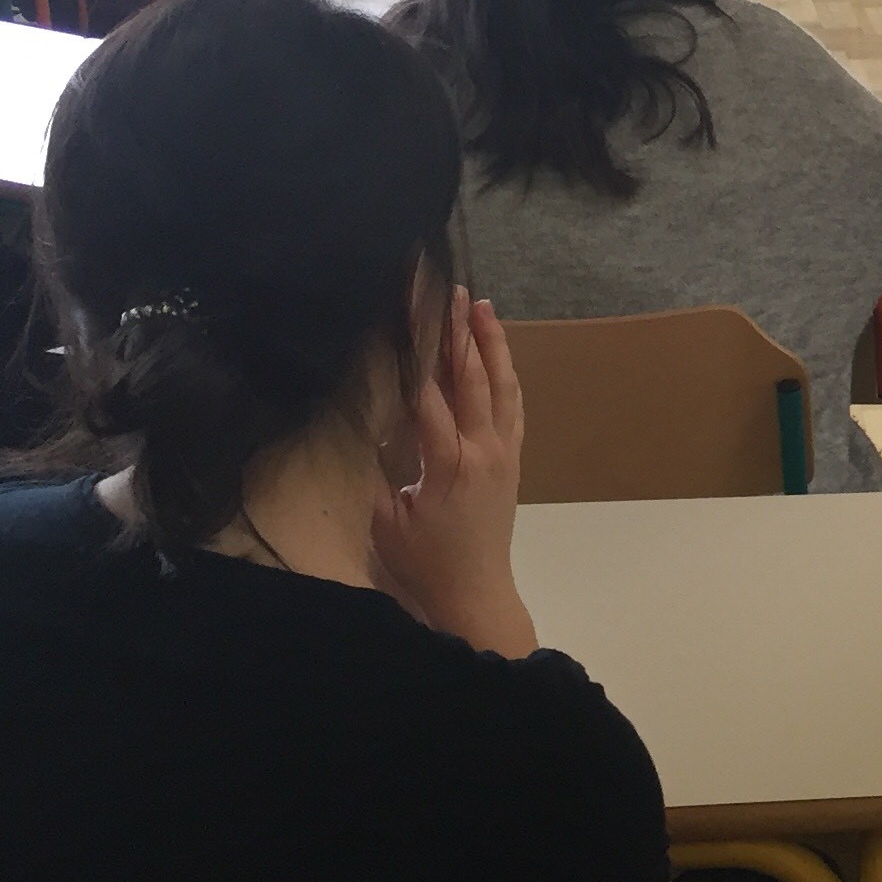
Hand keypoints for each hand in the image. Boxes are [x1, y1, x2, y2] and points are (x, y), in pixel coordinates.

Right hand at [371, 289, 535, 655]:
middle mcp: (484, 448)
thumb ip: (381, 465)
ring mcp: (504, 452)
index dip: (419, 349)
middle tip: (450, 290)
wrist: (475, 592)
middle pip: (471, 378)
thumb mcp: (387, 517)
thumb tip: (369, 418)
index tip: (409, 312)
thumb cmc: (424, 561)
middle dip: (459, 331)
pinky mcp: (512, 459)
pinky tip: (498, 355)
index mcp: (448, 461)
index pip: (431, 392)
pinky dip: (505, 376)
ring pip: (501, 386)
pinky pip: (512, 407)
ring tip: (481, 306)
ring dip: (490, 344)